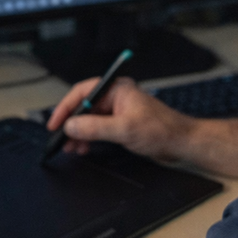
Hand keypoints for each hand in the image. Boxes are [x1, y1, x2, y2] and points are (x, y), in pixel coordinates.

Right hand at [46, 77, 197, 162]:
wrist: (182, 143)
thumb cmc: (162, 130)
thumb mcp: (124, 129)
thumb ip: (95, 127)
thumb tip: (71, 126)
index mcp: (117, 89)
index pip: (82, 92)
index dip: (65, 107)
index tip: (55, 123)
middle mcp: (116, 97)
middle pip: (84, 106)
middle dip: (71, 123)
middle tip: (61, 139)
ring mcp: (118, 111)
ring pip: (90, 119)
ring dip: (79, 133)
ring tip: (72, 148)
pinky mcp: (121, 124)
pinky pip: (98, 128)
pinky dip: (89, 138)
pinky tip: (84, 147)